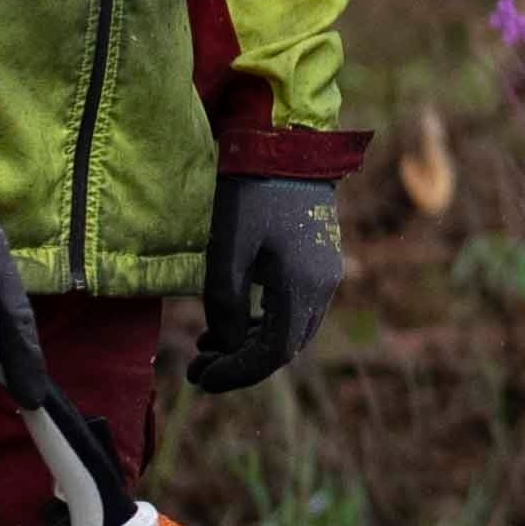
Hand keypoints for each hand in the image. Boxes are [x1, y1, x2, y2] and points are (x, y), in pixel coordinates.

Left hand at [189, 172, 348, 392]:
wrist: (286, 148)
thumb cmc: (251, 195)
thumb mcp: (227, 251)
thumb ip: (225, 305)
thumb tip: (224, 345)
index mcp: (303, 286)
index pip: (273, 353)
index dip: (236, 373)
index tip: (200, 378)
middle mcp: (324, 286)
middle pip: (286, 348)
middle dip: (241, 364)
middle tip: (198, 366)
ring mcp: (326, 274)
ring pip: (292, 330)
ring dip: (252, 344)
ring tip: (208, 344)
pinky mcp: (320, 262)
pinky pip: (295, 308)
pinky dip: (265, 323)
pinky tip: (234, 321)